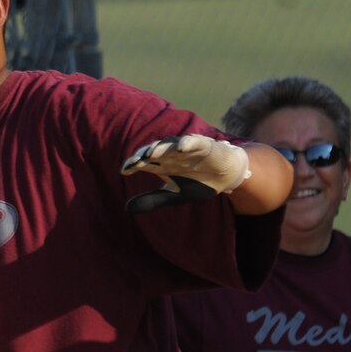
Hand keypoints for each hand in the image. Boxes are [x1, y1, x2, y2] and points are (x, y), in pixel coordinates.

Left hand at [121, 134, 249, 211]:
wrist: (226, 176)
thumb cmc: (198, 182)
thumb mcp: (175, 195)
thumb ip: (153, 200)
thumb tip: (126, 208)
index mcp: (162, 165)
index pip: (143, 162)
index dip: (133, 164)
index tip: (124, 170)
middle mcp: (171, 155)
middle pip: (153, 151)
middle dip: (144, 155)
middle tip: (136, 161)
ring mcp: (187, 149)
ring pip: (170, 145)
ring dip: (161, 147)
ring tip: (151, 153)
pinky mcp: (204, 145)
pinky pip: (194, 142)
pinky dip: (187, 143)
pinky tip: (180, 147)